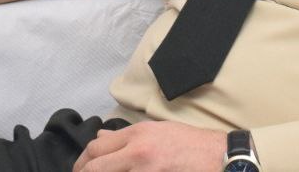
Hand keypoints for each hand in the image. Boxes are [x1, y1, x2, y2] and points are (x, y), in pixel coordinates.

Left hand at [72, 121, 224, 171]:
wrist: (218, 157)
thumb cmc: (190, 143)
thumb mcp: (157, 131)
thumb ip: (126, 136)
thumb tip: (101, 138)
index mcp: (137, 135)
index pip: (96, 148)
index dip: (81, 162)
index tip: (80, 169)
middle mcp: (138, 152)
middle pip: (95, 167)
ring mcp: (146, 171)